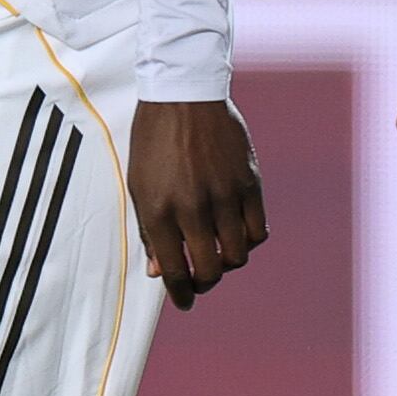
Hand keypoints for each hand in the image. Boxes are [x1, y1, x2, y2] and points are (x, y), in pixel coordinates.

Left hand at [129, 97, 267, 309]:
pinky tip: (236, 233)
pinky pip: (257, 230)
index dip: (180, 293)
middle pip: (210, 270)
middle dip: (204, 284)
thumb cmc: (154, 139)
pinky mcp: (249, 182)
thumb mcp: (139, 184)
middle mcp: (192, 207)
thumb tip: (157, 270)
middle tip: (201, 280)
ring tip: (218, 253)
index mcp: (159, 209)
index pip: (173, 270)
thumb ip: (149, 230)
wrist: (184, 93)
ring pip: (237, 255)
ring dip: (227, 262)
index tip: (184, 301)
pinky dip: (248, 240)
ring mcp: (224, 195)